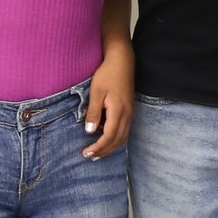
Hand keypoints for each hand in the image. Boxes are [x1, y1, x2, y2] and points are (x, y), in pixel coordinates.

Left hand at [83, 44, 133, 159]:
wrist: (122, 61)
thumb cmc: (107, 74)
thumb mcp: (96, 92)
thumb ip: (94, 112)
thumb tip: (90, 131)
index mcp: (119, 111)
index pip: (109, 136)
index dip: (98, 147)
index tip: (86, 153)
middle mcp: (127, 114)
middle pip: (118, 140)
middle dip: (104, 151)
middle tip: (90, 157)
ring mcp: (130, 112)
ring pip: (123, 137)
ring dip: (111, 147)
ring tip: (98, 153)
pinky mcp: (129, 110)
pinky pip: (125, 130)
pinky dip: (116, 139)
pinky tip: (106, 139)